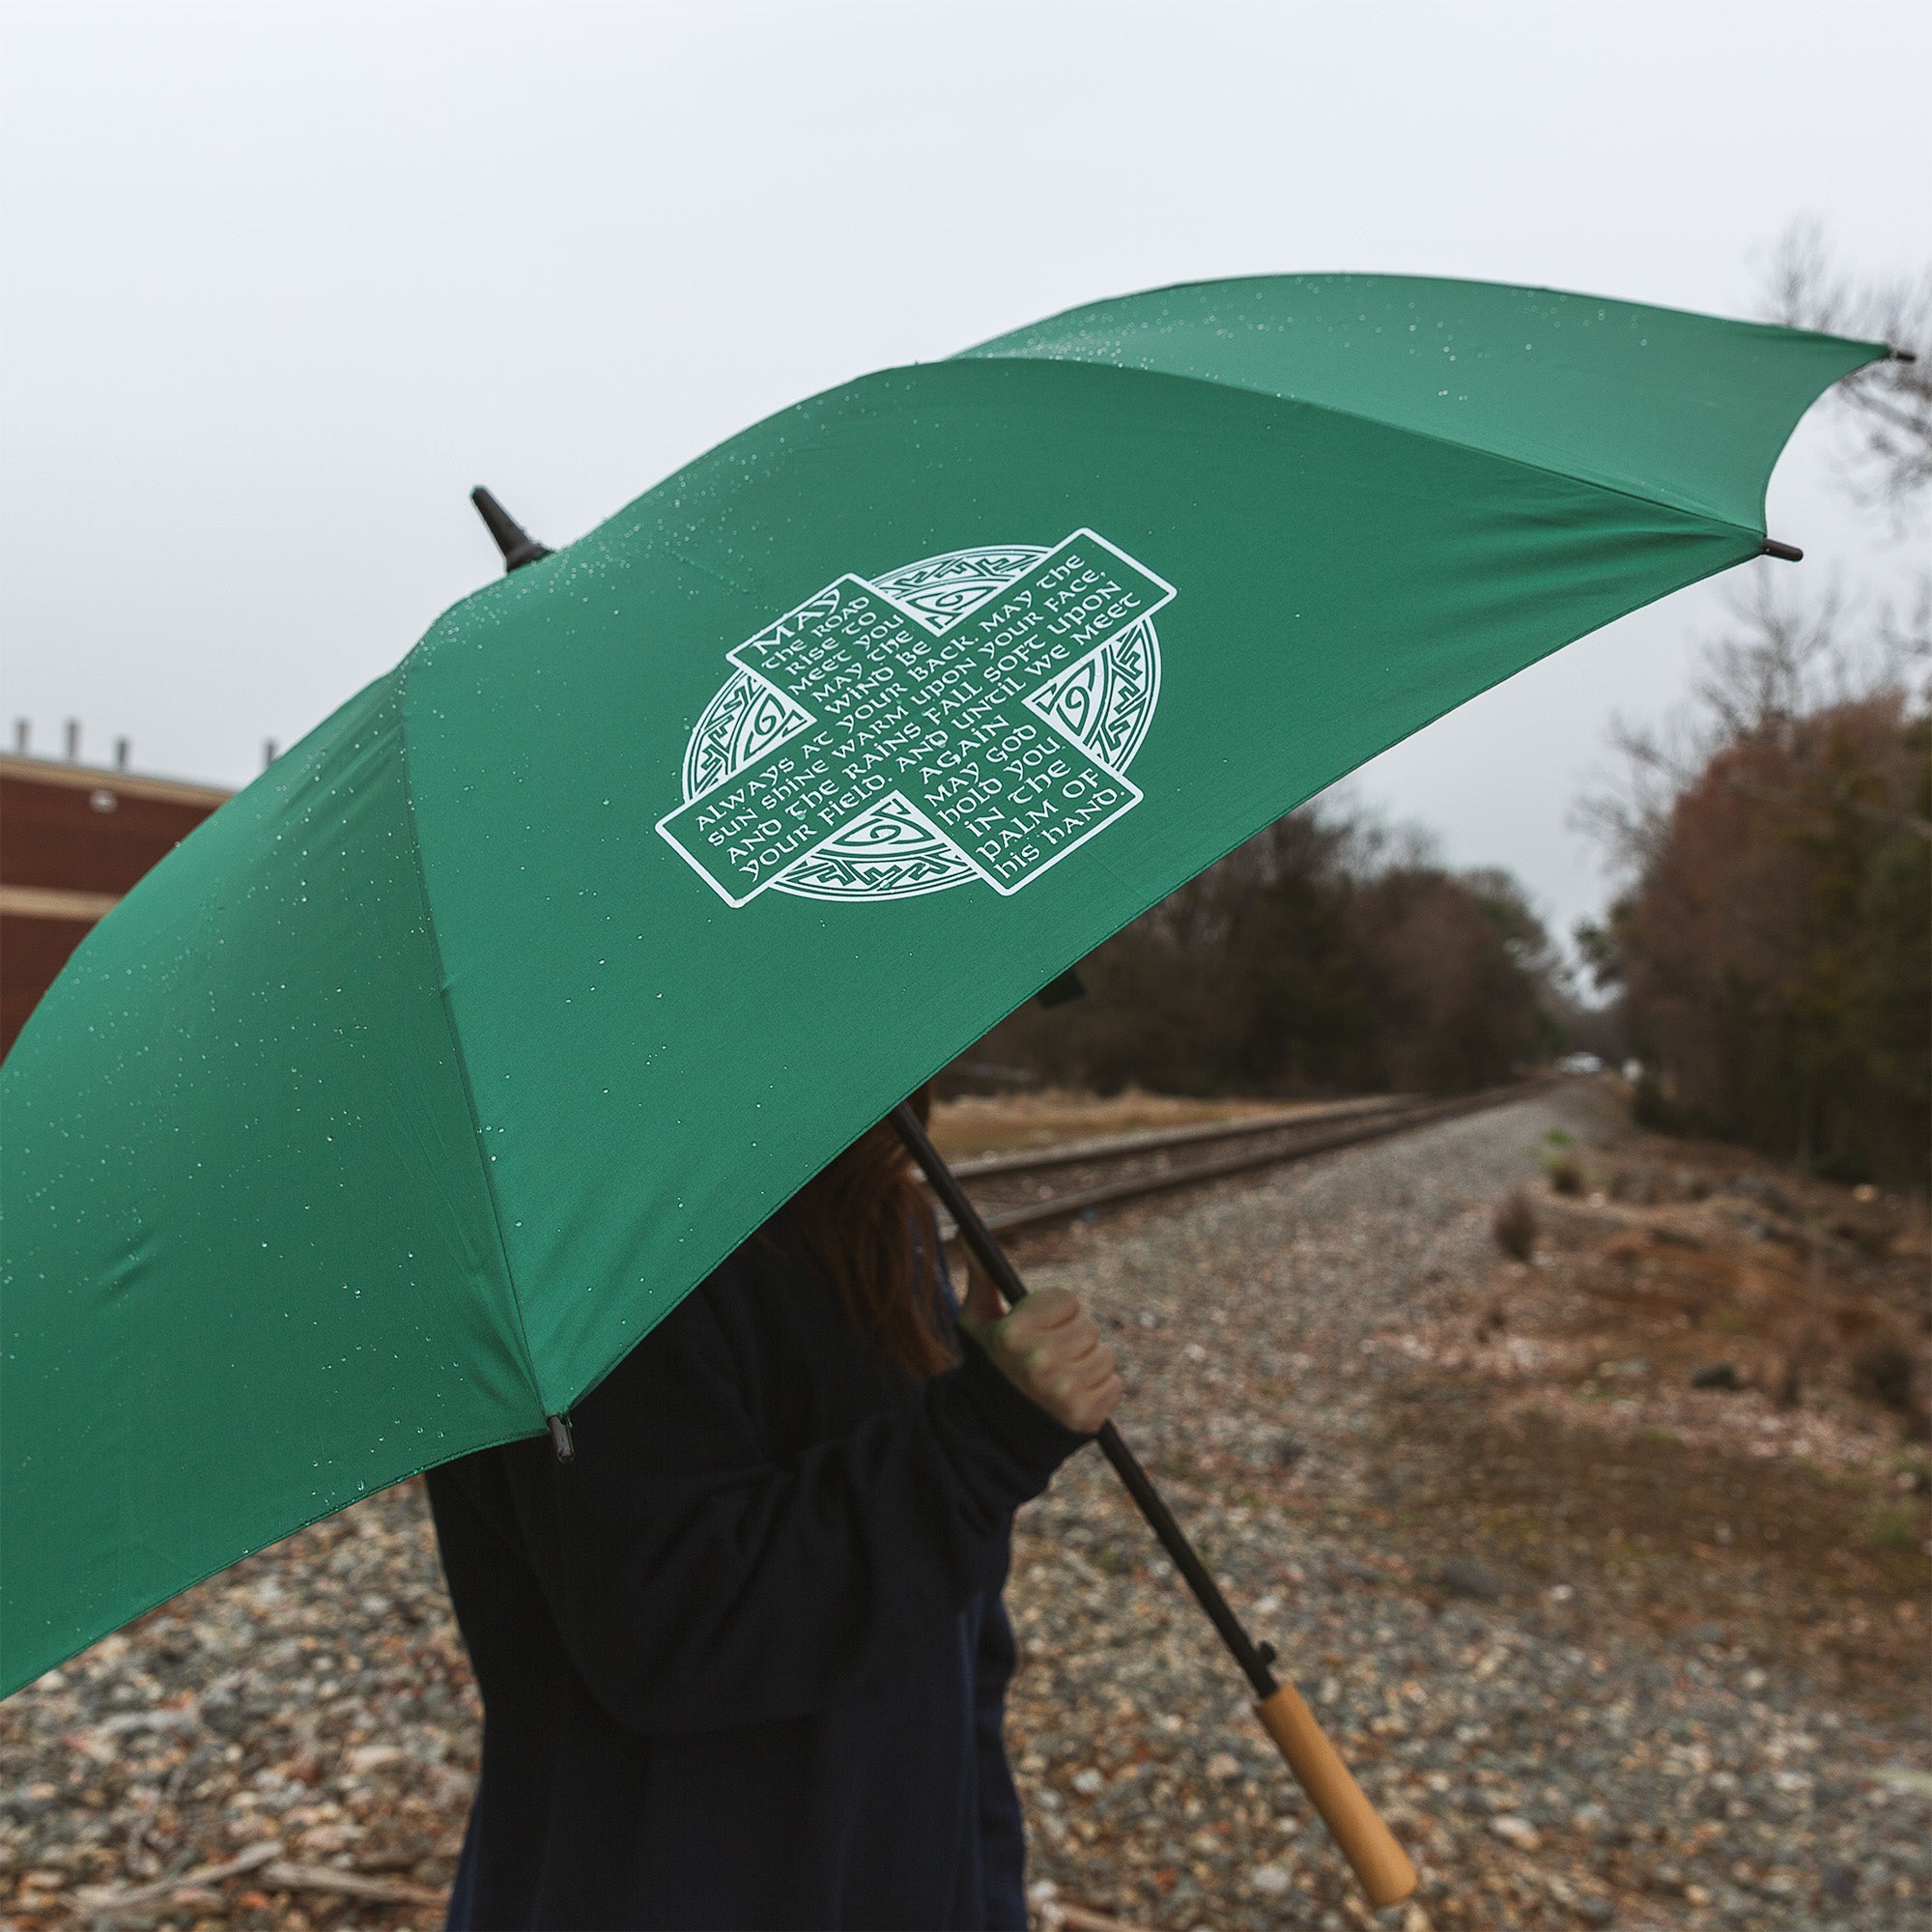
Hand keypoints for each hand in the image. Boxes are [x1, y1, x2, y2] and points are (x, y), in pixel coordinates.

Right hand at [958, 1253, 1122, 1434]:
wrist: (992, 1431)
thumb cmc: (988, 1365)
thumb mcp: (977, 1321)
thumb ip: (981, 1275)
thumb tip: (965, 1231)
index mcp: (1013, 1333)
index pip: (1067, 1300)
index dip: (1055, 1313)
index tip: (1039, 1329)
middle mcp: (1039, 1361)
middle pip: (1088, 1327)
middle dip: (1072, 1339)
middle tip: (1048, 1358)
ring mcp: (1064, 1391)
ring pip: (1104, 1356)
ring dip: (1087, 1365)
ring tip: (1060, 1378)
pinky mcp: (1085, 1416)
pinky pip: (1114, 1384)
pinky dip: (1100, 1390)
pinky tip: (1072, 1397)